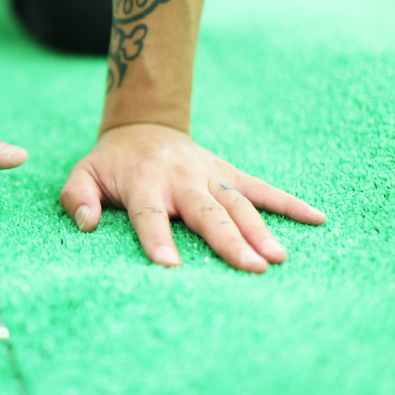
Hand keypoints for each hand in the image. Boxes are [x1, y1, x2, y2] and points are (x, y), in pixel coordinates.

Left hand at [60, 123, 325, 271]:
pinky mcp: (227, 173)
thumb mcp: (83, 173)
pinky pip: (261, 187)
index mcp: (144, 182)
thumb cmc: (111, 162)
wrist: (142, 126)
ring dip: (258, 229)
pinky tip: (316, 219)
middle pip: (205, 212)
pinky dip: (289, 202)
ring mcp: (209, 174)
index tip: (170, 267)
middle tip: (249, 268)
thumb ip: (78, 196)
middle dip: (227, 240)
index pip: (150, 215)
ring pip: (237, 203)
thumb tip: (86, 222)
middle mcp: (180, 178)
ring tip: (277, 258)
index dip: (158, 239)